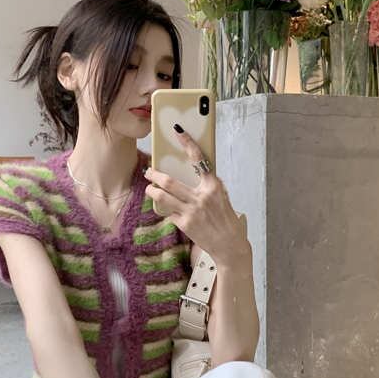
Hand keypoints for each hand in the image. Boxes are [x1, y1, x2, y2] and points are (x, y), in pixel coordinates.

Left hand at [144, 125, 249, 267]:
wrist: (229, 245)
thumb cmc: (226, 219)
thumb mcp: (222, 197)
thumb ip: (208, 185)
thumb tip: (194, 172)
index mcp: (213, 186)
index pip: (199, 159)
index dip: (187, 143)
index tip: (178, 132)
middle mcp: (201, 197)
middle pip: (169, 181)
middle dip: (154, 175)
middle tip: (149, 172)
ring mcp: (191, 212)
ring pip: (162, 197)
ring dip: (151, 191)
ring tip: (149, 189)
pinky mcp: (184, 225)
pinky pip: (168, 212)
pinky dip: (164, 209)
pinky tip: (164, 207)